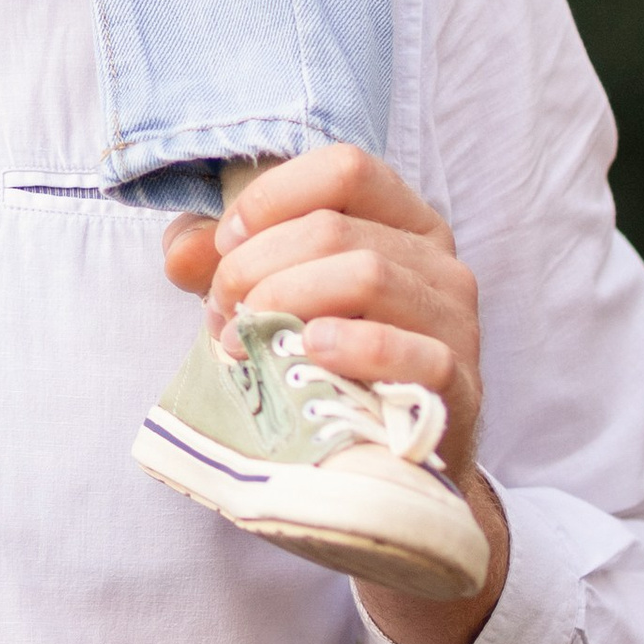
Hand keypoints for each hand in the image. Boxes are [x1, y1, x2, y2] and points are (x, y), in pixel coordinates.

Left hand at [162, 146, 507, 643]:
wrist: (391, 475)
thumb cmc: (330, 371)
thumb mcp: (276, 303)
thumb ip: (227, 264)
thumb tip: (181, 250)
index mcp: (403, 222)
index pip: (345, 167)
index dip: (271, 199)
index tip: (224, 245)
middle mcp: (440, 262)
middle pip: (335, 229)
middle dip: (255, 267)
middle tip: (222, 315)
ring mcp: (458, 324)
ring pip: (368, 275)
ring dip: (286, 304)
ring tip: (249, 342)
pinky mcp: (462, 388)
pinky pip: (418, 351)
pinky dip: (355, 346)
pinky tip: (311, 354)